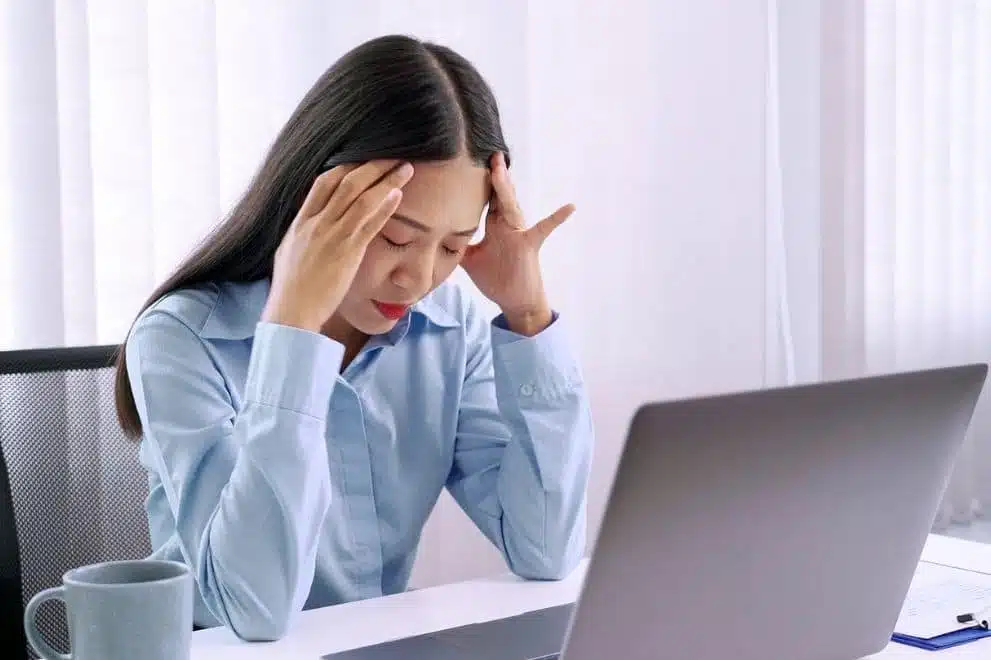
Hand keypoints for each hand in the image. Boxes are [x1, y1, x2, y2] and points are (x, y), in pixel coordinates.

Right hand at [261, 160, 413, 331]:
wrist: (291, 311)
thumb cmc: (291, 288)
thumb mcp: (290, 251)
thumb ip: (303, 233)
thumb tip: (310, 222)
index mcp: (301, 221)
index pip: (323, 182)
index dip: (345, 167)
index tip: (363, 159)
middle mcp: (316, 223)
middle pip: (346, 182)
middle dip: (371, 165)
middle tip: (392, 155)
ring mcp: (332, 236)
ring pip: (361, 198)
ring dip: (386, 180)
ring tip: (406, 169)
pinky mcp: (347, 252)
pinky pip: (369, 223)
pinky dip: (384, 206)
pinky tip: (398, 194)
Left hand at [461, 152, 574, 334]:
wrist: (516, 301)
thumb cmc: (497, 279)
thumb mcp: (470, 260)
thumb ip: (457, 245)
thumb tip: (433, 236)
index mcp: (494, 226)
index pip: (485, 199)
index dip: (477, 182)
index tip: (466, 161)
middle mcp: (507, 225)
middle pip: (498, 195)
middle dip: (492, 175)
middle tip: (485, 152)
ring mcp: (519, 233)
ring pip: (511, 206)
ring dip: (506, 188)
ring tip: (501, 168)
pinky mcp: (529, 245)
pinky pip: (544, 229)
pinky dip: (556, 218)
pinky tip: (569, 207)